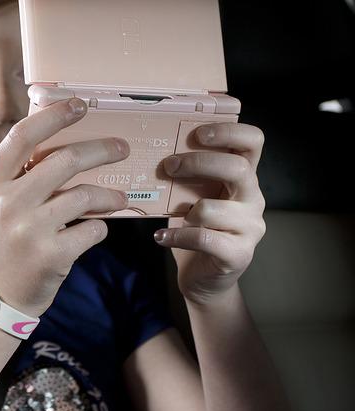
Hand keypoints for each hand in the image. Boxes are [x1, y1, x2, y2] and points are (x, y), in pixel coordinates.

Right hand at [0, 98, 129, 316]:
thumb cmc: (4, 242)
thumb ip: (21, 176)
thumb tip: (65, 142)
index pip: (22, 137)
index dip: (53, 116)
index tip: (80, 105)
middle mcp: (8, 203)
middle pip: (64, 160)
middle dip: (101, 149)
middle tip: (122, 147)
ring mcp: (29, 230)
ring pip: (85, 195)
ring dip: (110, 194)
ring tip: (120, 196)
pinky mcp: (51, 255)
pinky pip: (93, 229)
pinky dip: (101, 226)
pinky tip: (96, 228)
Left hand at [154, 123, 266, 305]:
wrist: (203, 277)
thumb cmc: (197, 228)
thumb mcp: (194, 195)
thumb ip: (189, 175)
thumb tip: (158, 150)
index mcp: (244, 178)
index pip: (253, 142)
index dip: (229, 131)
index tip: (198, 132)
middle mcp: (254, 199)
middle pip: (237, 169)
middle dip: (198, 163)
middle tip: (168, 166)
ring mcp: (250, 228)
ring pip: (212, 208)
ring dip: (185, 210)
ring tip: (170, 215)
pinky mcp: (238, 254)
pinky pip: (203, 238)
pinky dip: (177, 237)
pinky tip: (161, 237)